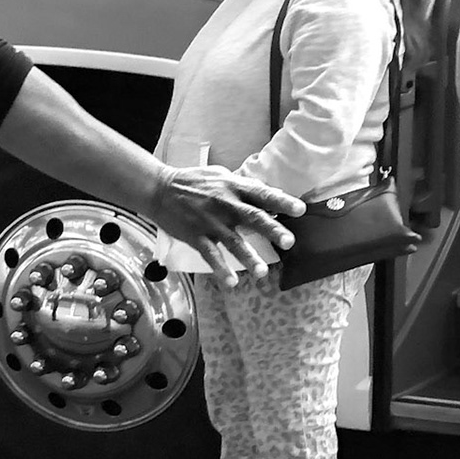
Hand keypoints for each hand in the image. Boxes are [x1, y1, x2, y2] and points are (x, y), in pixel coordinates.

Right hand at [147, 166, 303, 285]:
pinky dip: (221, 269)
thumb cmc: (192, 182)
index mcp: (233, 187)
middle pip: (252, 218)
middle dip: (272, 230)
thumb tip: (270, 193)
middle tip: (289, 242)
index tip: (300, 210)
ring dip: (249, 257)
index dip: (282, 202)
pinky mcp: (196, 236)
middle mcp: (224, 204)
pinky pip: (211, 255)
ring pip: (233, 241)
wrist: (159, 190)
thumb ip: (244, 186)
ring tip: (262, 271)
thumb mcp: (219, 176)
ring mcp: (210, 222)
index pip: (262, 194)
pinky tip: (232, 282)